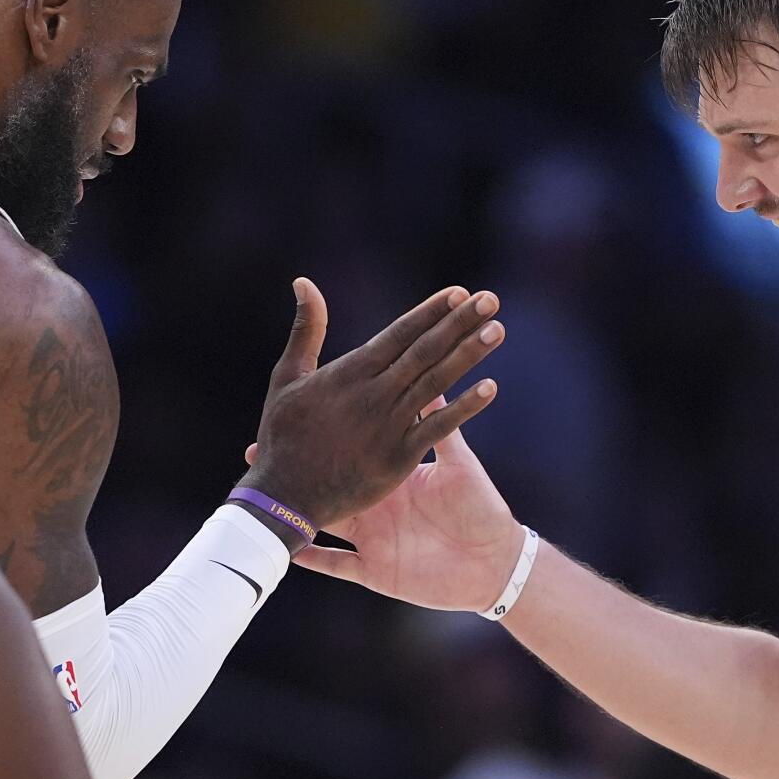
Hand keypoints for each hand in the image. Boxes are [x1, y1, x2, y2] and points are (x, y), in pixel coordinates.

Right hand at [241, 280, 502, 534]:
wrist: (282, 497)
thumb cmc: (282, 436)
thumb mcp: (287, 377)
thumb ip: (305, 330)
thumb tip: (304, 281)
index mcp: (348, 372)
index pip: (399, 334)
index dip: (431, 312)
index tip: (460, 293)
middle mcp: (372, 394)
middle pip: (424, 352)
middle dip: (459, 323)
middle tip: (490, 298)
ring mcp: (387, 427)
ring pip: (435, 383)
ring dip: (468, 355)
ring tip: (496, 329)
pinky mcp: (396, 459)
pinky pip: (436, 429)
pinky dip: (463, 408)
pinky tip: (490, 388)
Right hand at [273, 402, 526, 612]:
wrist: (495, 565)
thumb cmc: (483, 510)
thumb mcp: (459, 465)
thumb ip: (441, 425)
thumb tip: (437, 377)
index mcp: (394, 474)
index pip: (356, 446)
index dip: (331, 428)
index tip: (302, 408)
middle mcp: (377, 505)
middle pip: (329, 482)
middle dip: (297, 466)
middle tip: (260, 446)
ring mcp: (371, 539)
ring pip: (322, 521)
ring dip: (293, 507)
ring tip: (261, 494)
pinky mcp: (374, 572)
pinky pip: (334, 565)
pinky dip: (310, 557)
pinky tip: (283, 546)